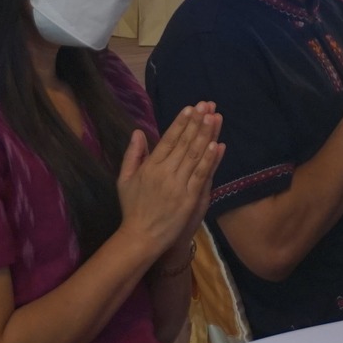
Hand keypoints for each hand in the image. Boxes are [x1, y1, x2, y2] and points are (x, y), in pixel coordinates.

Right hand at [115, 104, 223, 258]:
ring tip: (214, 117)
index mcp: (150, 167)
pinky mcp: (189, 198)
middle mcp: (165, 173)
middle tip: (208, 105)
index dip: (180, 123)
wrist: (141, 237)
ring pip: (195, 156)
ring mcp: (178, 185)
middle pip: (184, 143)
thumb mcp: (125, 180)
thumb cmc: (133, 208)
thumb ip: (132, 155)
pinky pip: (201, 175)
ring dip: (206, 135)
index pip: (168, 139)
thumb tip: (138, 132)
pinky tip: (217, 145)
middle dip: (197, 122)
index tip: (190, 108)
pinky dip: (210, 160)